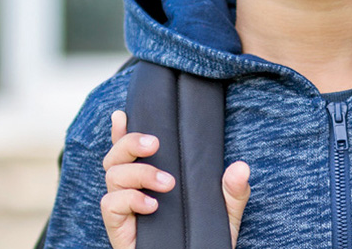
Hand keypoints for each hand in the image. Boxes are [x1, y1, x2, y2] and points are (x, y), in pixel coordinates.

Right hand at [100, 110, 250, 248]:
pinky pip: (110, 204)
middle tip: (154, 143)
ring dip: (139, 173)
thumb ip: (233, 191)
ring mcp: (123, 208)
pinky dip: (130, 199)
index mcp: (150, 178)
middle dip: (130, 142)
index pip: (129, 150)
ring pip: (112, 175)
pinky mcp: (118, 227)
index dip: (121, 131)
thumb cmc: (204, 238)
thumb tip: (241, 167)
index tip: (123, 115)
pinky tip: (152, 205)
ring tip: (167, 184)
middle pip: (115, 155)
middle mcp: (132, 189)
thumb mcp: (224, 213)